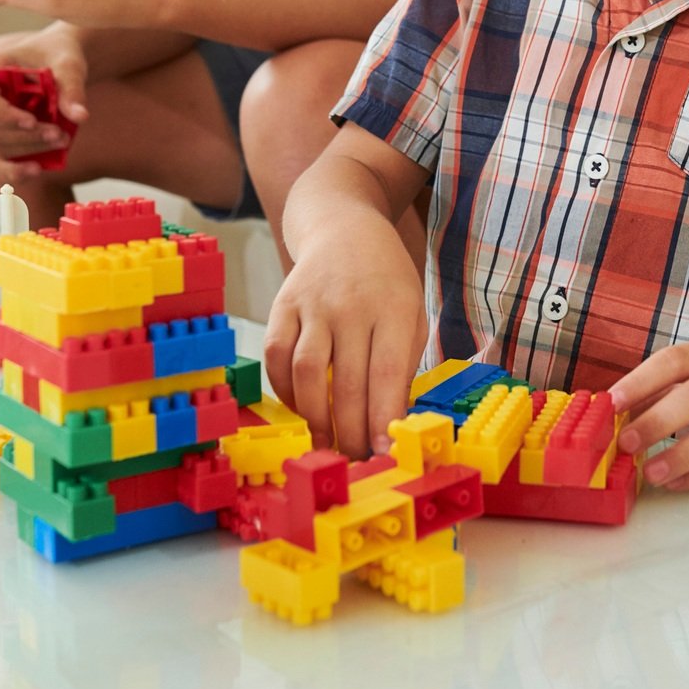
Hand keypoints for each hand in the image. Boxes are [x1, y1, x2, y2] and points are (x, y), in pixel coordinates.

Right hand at [0, 27, 88, 181]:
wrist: (61, 60)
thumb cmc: (59, 54)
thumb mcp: (68, 63)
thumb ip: (71, 87)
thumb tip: (80, 116)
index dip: (2, 115)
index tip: (32, 122)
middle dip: (24, 137)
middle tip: (59, 135)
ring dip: (29, 150)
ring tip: (63, 140)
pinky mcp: (7, 138)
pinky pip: (0, 163)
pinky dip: (15, 171)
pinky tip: (38, 170)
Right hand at [263, 213, 426, 458]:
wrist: (343, 227)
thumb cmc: (386, 281)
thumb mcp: (412, 313)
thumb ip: (404, 364)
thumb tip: (391, 423)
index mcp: (394, 308)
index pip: (387, 373)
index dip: (382, 418)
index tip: (381, 452)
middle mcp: (352, 305)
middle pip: (347, 382)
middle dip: (349, 431)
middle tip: (353, 460)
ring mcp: (313, 304)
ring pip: (307, 373)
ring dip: (315, 417)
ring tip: (326, 443)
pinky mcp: (282, 304)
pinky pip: (276, 356)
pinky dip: (285, 389)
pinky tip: (301, 407)